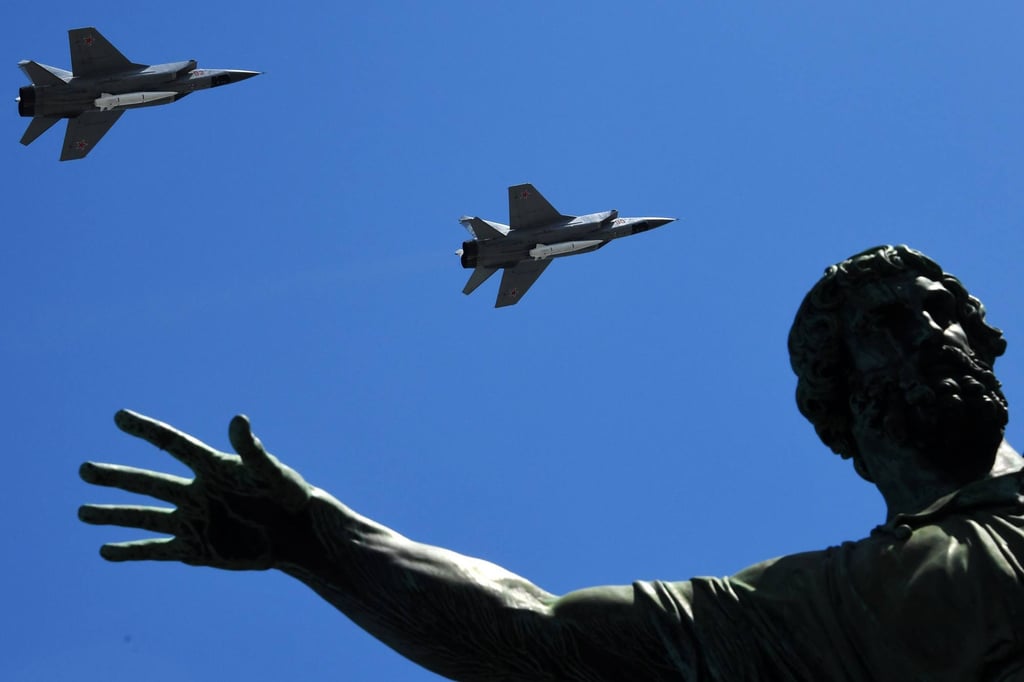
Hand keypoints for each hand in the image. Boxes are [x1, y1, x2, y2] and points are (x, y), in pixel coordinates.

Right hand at [79, 410, 313, 569]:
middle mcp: (196, 492)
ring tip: (82, 512)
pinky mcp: (197, 549)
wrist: (298, 532)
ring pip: (144, 517)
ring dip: (113, 514)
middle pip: (148, 482)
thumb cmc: (289, 495)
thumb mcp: (271, 471)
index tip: (119, 417)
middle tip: (83, 469)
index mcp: (212, 468)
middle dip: (116, 477)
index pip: (173, 445)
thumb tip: (238, 419)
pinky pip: (157, 550)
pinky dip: (131, 551)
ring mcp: (194, 520)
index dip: (147, 430)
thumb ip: (251, 449)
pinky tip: (105, 551)